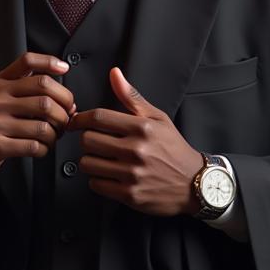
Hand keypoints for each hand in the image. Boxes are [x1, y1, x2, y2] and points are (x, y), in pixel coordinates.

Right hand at [0, 52, 74, 189]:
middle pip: (45, 97)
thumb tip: (64, 91)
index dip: (49, 62)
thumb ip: (25, 87)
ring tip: (53, 136)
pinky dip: (44, 149)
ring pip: (43, 126)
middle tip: (67, 117)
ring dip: (56, 134)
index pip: (27, 61)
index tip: (64, 69)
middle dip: (64, 110)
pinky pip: (34, 146)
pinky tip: (40, 147)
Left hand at [69, 66, 201, 216]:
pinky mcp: (130, 195)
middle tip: (94, 142)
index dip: (80, 118)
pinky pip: (96, 184)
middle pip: (88, 140)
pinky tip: (108, 175)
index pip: (98, 117)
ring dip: (90, 161)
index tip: (75, 121)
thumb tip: (114, 74)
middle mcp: (136, 150)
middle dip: (87, 140)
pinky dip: (97, 180)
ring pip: (87, 163)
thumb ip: (132, 97)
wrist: (194, 183)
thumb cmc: (173, 148)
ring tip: (102, 159)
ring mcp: (132, 174)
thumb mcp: (157, 118)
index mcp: (142, 127)